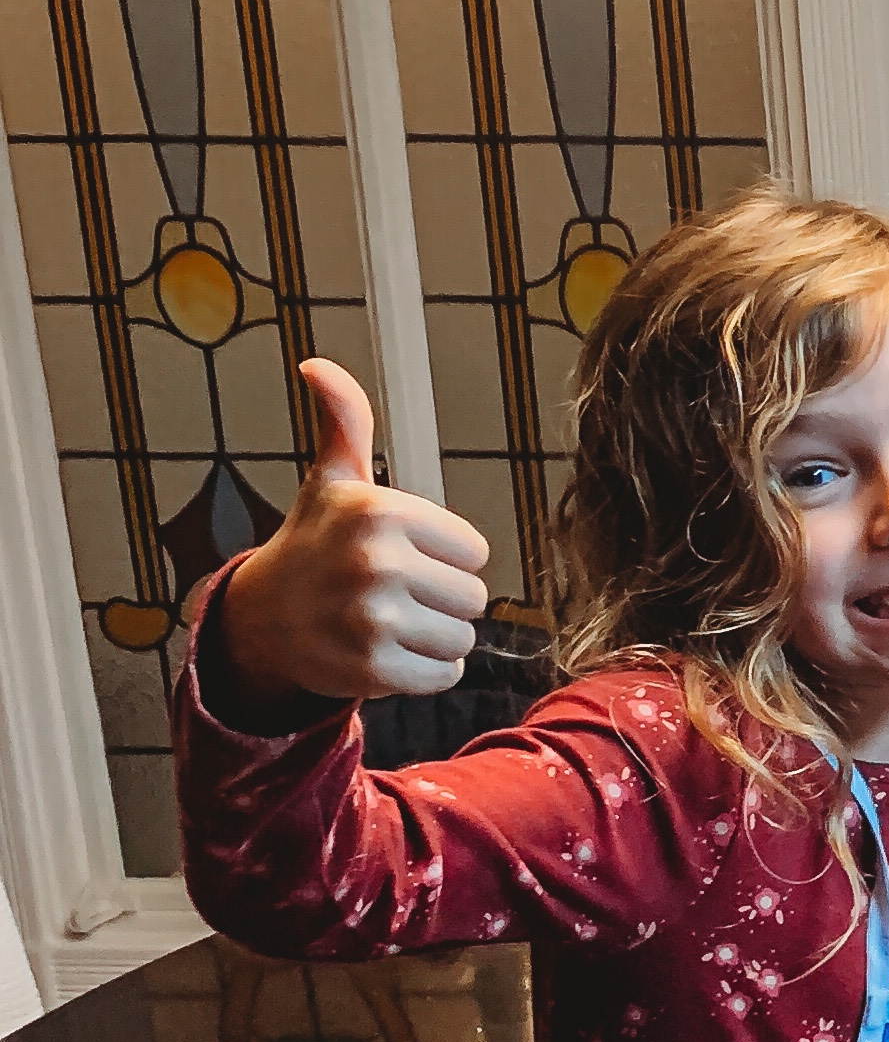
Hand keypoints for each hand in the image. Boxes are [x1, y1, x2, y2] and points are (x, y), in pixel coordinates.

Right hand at [216, 359, 489, 708]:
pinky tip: (387, 653)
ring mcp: (372, 619)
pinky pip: (442, 676)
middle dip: (442, 600)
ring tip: (389, 622)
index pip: (474, 552)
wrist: (261, 620)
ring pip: (462, 640)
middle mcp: (375, 563)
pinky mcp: (371, 669)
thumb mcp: (333, 482)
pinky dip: (425, 672)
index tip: (402, 555)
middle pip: (473, 598)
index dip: (445, 557)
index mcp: (380, 512)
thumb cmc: (313, 545)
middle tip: (393, 594)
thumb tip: (317, 365)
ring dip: (435, 638)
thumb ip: (346, 422)